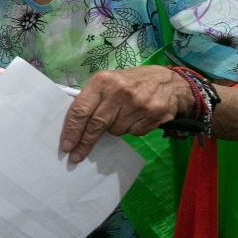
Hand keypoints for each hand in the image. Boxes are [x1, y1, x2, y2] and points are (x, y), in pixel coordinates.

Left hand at [60, 66, 196, 163]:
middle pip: (95, 125)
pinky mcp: (153, 115)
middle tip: (76, 156)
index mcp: (103, 81)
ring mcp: (138, 104)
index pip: (81, 109)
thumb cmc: (132, 81)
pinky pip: (133, 133)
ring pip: (115, 131)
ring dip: (114, 129)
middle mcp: (119, 91)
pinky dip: (132, 129)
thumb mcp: (110, 81)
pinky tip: (137, 117)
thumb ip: (93, 98)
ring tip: (123, 114)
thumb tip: (73, 124)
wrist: (171, 82)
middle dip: (85, 143)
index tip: (66, 145)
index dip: (72, 130)